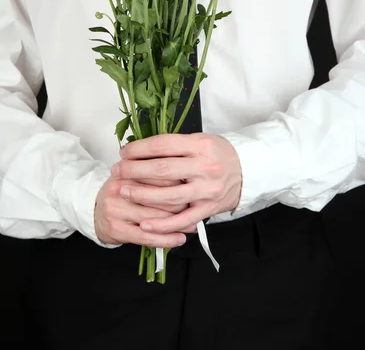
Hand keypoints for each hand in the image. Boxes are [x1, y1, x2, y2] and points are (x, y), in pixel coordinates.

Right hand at [94, 175, 195, 247]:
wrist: (93, 210)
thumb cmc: (121, 192)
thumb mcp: (133, 175)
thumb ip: (154, 171)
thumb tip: (186, 174)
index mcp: (127, 171)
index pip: (159, 174)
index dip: (179, 181)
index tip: (193, 186)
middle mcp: (120, 188)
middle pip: (158, 196)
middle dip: (181, 204)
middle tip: (196, 207)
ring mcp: (117, 209)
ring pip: (154, 218)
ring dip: (177, 224)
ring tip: (193, 225)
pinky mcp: (117, 229)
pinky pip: (146, 237)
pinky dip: (165, 239)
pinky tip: (179, 239)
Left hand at [110, 133, 241, 234]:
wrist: (247, 170)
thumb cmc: (218, 153)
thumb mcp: (200, 140)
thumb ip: (174, 145)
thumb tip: (139, 149)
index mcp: (201, 145)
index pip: (163, 145)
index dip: (140, 149)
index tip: (124, 152)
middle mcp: (205, 167)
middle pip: (162, 169)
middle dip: (135, 170)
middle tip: (117, 170)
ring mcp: (207, 190)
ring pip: (169, 195)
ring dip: (142, 195)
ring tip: (124, 191)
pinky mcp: (208, 208)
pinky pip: (182, 219)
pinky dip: (162, 224)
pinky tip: (144, 223)